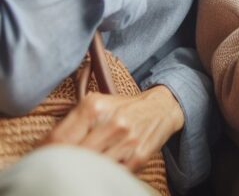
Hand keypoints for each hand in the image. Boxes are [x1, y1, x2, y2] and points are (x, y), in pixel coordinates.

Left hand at [43, 85, 183, 172]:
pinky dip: (101, 175)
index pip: (59, 139)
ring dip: (81, 172)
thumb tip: (43, 148)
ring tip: (75, 171)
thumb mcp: (97, 104)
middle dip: (62, 165)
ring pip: (91, 168)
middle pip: (73, 157)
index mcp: (96, 106)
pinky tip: (97, 172)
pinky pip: (111, 175)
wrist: (161, 108)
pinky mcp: (138, 157)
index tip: (37, 161)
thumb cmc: (122, 108)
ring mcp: (127, 141)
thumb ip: (71, 123)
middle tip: (54, 169)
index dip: (44, 154)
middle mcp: (112, 122)